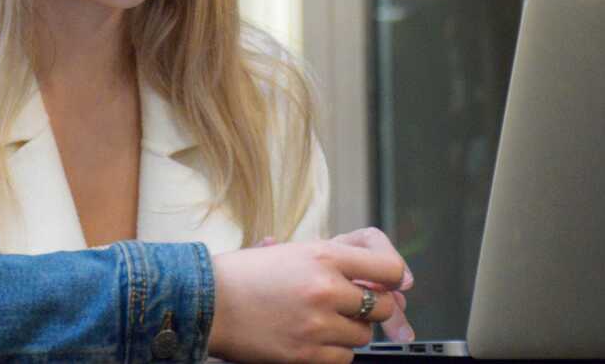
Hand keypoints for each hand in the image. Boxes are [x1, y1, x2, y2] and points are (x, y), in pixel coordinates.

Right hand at [207, 233, 412, 363]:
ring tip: (322, 320)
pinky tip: (313, 338)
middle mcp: (325, 288)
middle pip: (382, 306)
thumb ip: (336, 258)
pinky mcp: (306, 354)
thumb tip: (382, 278)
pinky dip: (334, 351)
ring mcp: (317, 324)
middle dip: (372, 307)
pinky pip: (343, 358)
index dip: (395, 278)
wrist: (208, 302)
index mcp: (323, 255)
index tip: (392, 284)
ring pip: (363, 335)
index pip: (389, 268)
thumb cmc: (246, 274)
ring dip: (350, 330)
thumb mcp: (293, 250)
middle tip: (353, 304)